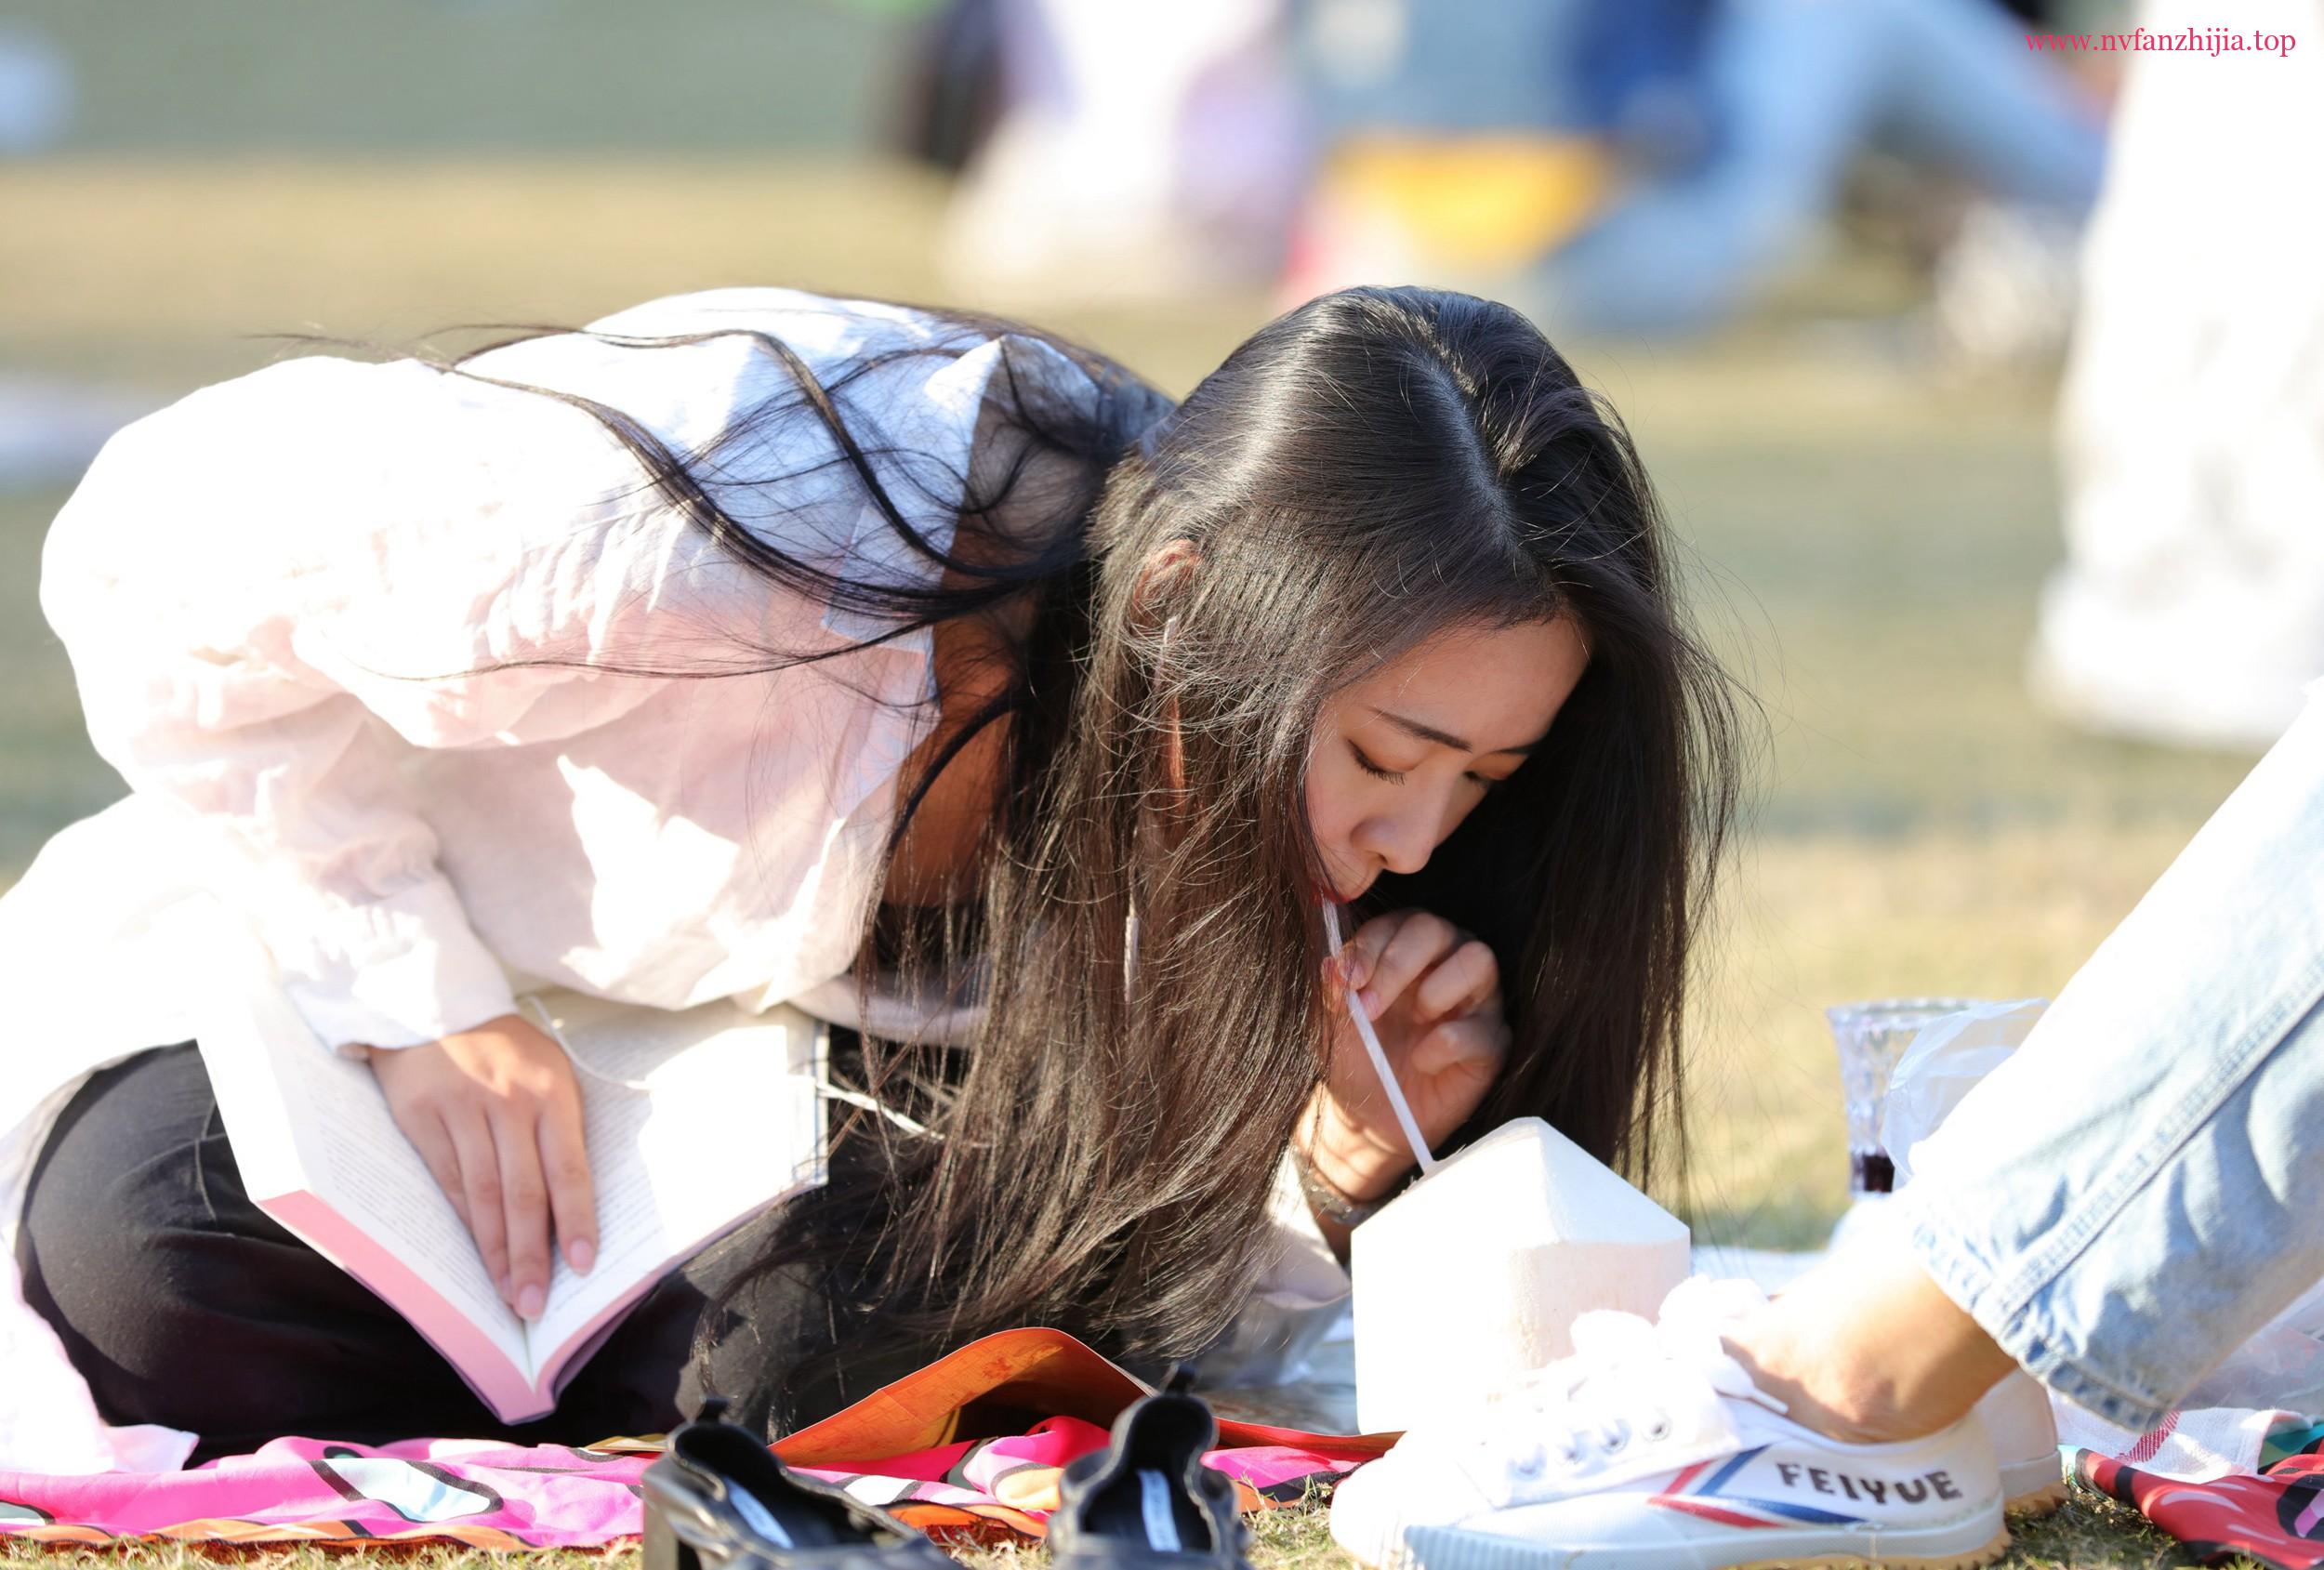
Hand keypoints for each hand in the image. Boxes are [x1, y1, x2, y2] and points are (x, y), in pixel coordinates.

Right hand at [366, 1014, 597, 1319]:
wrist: (431, 1001)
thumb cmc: (504, 1047)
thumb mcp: (547, 1070)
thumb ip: (559, 1128)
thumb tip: (570, 1206)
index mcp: (552, 1092)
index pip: (569, 1169)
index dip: (576, 1221)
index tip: (583, 1265)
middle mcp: (509, 1102)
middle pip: (523, 1194)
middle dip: (531, 1256)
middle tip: (534, 1305)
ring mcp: (462, 1109)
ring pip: (482, 1196)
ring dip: (495, 1252)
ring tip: (506, 1295)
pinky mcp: (421, 1117)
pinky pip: (447, 1182)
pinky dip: (463, 1223)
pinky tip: (473, 1255)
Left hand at [1305, 909, 1509, 1203]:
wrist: (1372, 1113)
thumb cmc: (1358, 1053)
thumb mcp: (1334, 1020)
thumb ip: (1334, 988)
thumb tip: (1333, 966)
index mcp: (1406, 946)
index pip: (1398, 922)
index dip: (1371, 948)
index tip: (1347, 982)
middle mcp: (1447, 960)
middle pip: (1436, 929)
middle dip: (1397, 965)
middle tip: (1369, 1007)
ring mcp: (1477, 998)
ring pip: (1478, 958)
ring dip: (1435, 990)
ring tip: (1413, 1023)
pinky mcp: (1493, 1040)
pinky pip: (1482, 1028)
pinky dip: (1445, 1045)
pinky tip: (1423, 1062)